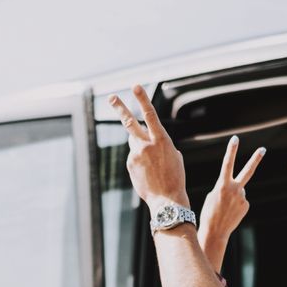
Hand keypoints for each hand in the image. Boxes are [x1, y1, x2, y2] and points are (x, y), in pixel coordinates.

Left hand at [107, 85, 187, 208]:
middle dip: (120, 108)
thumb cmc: (175, 177)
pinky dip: (139, 162)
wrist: (167, 199)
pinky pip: (134, 157)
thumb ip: (160, 144)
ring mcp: (135, 154)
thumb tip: (147, 143)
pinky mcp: (130, 164)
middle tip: (112, 97)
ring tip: (152, 164)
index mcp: (161, 139)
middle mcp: (146, 144)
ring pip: (134, 143)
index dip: (142, 99)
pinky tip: (148, 173)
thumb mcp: (174, 156)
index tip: (135, 87)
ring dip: (141, 148)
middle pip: (129, 122)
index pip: (150, 114)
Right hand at [200, 135, 265, 248]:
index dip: (231, 150)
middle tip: (263, 149)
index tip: (235, 138)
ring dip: (233, 196)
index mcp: (222, 185)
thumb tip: (241, 187)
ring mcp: (242, 198)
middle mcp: (235, 189)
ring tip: (225, 208)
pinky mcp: (246, 205)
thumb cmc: (209, 212)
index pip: (227, 163)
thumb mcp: (212, 196)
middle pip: (248, 171)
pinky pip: (241, 200)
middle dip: (255, 159)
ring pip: (239, 190)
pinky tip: (230, 212)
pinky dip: (235, 204)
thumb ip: (226, 187)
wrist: (215, 231)